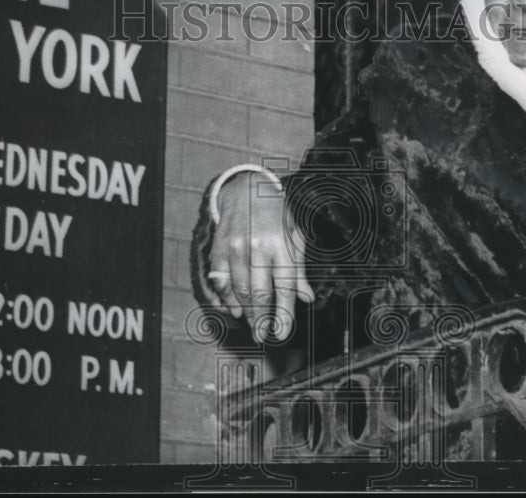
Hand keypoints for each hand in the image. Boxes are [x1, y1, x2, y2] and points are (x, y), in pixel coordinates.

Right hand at [202, 172, 313, 342]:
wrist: (246, 189)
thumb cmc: (277, 215)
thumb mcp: (294, 236)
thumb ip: (298, 269)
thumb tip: (306, 298)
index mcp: (281, 245)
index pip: (284, 287)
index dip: (283, 314)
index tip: (282, 332)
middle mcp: (258, 246)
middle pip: (258, 294)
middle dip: (261, 320)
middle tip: (262, 336)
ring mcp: (235, 247)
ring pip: (239, 290)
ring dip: (244, 311)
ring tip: (251, 324)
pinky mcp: (219, 247)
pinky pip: (220, 280)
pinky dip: (226, 298)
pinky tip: (233, 308)